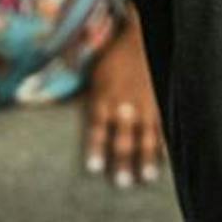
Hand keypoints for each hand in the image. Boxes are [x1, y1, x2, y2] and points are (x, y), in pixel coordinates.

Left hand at [83, 18, 163, 188]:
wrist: (142, 38)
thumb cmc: (112, 61)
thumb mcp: (94, 77)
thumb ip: (87, 101)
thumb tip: (54, 112)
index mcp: (104, 97)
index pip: (98, 127)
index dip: (95, 148)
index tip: (93, 169)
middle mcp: (125, 104)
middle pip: (123, 137)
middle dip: (122, 160)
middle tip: (121, 183)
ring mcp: (146, 105)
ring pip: (146, 136)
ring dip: (146, 158)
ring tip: (145, 177)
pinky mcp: (161, 103)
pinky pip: (163, 127)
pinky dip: (165, 144)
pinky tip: (167, 161)